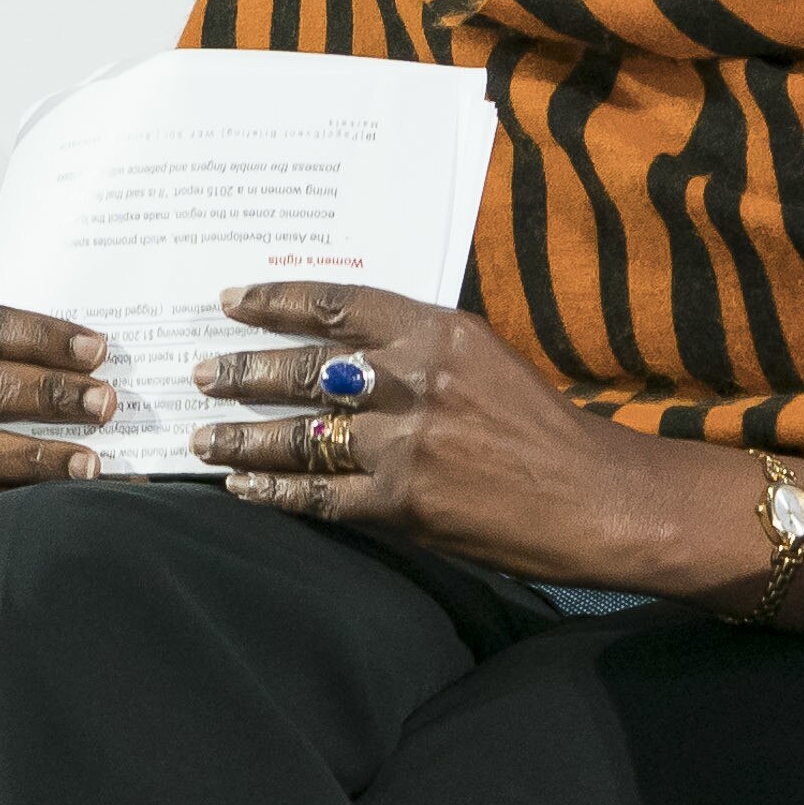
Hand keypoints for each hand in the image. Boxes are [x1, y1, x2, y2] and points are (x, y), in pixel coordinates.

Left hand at [185, 281, 658, 583]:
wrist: (602, 500)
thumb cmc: (544, 429)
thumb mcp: (486, 360)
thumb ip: (419, 348)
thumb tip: (342, 344)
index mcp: (440, 333)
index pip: (337, 304)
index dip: (275, 301)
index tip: (231, 301)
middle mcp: (419, 381)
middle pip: (305, 369)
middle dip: (243, 373)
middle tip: (202, 374)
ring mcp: (409, 444)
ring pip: (301, 435)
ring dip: (243, 438)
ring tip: (203, 440)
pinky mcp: (407, 503)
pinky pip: (321, 495)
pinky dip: (276, 493)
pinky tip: (245, 490)